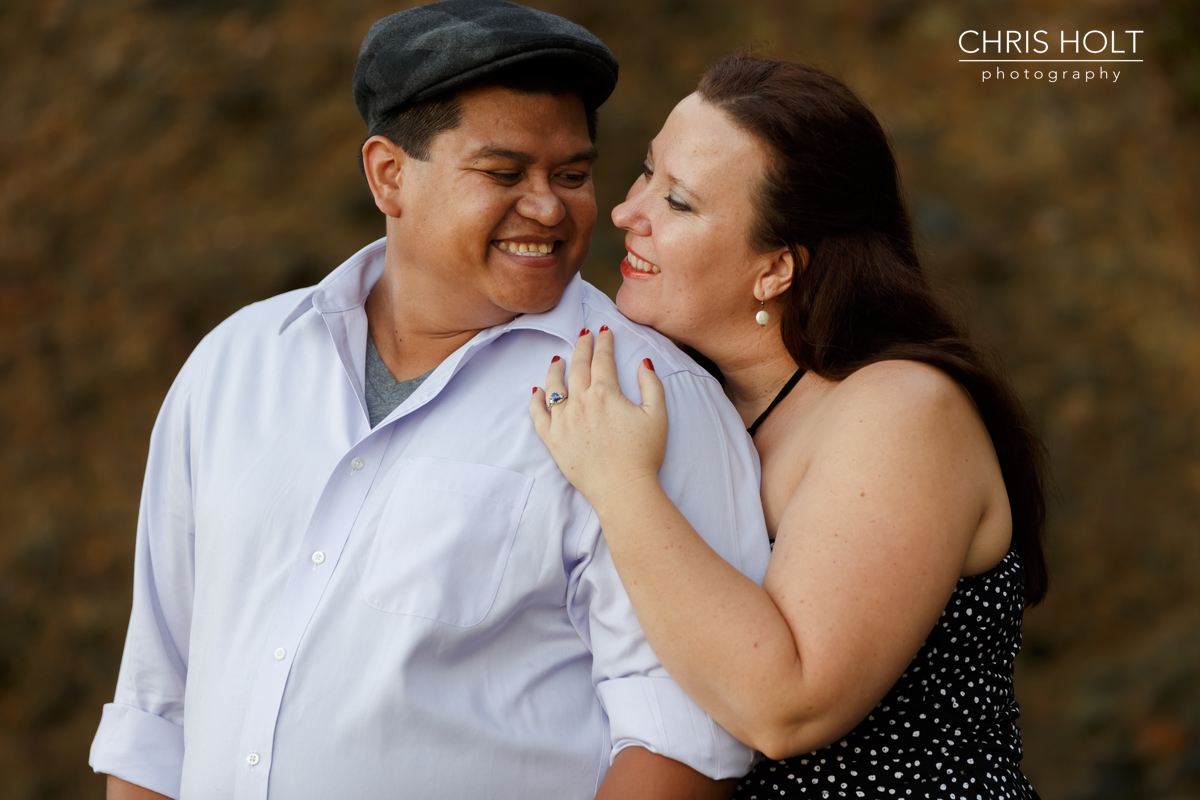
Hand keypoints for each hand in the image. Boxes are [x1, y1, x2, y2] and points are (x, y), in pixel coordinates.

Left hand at [530, 327, 667, 514]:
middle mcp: (580, 401)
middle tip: (583, 335)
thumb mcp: (657, 415)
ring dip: (556, 368)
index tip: (603, 332)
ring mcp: (563, 420)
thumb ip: (651, 384)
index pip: (602, 359)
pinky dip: (535, 400)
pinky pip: (538, 414)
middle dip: (582, 347)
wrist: (623, 488)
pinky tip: (537, 390)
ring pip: (554, 386)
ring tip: (558, 358)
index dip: (604, 343)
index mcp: (605, 392)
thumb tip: (643, 362)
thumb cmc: (643, 454)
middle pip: (578, 366)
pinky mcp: (552, 439)